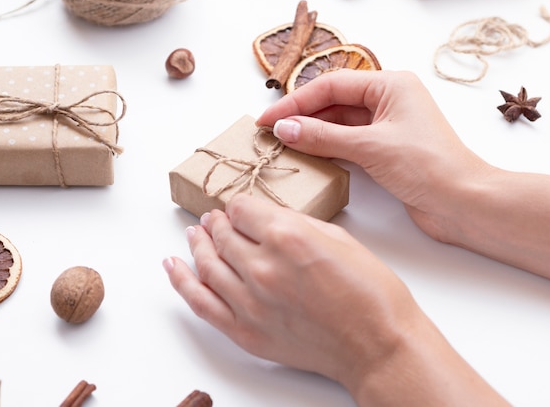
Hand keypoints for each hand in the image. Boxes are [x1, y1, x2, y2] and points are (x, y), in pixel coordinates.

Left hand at [164, 194, 507, 405]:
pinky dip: (181, 281)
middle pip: (223, 233)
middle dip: (219, 221)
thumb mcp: (338, 237)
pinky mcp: (245, 331)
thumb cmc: (370, 292)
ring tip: (196, 233)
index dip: (240, 205)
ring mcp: (250, 302)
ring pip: (207, 263)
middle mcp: (263, 267)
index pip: (242, 209)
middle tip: (217, 218)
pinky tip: (172, 264)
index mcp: (287, 236)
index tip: (242, 208)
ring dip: (199, 243)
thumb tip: (267, 217)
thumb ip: (295, 222)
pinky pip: (200, 302)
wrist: (377, 344)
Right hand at [257, 70, 488, 238]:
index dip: (296, 102)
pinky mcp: (386, 150)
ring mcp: (387, 126)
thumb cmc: (427, 166)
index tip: (268, 119)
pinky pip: (348, 141)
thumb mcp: (369, 146)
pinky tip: (307, 154)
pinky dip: (327, 147)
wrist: (463, 203)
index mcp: (390, 85)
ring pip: (339, 122)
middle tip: (269, 131)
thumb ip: (323, 136)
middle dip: (302, 115)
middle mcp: (388, 100)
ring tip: (281, 143)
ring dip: (312, 132)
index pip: (331, 86)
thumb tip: (284, 128)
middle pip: (334, 102)